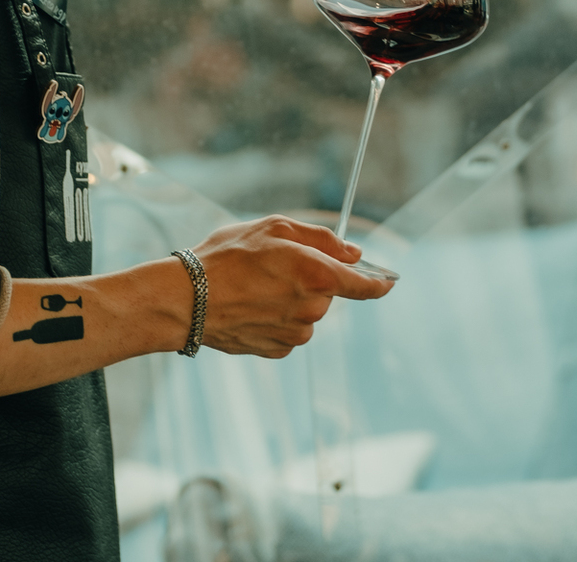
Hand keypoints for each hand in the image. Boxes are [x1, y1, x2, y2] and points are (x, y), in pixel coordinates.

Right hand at [189, 215, 395, 357]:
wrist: (187, 299)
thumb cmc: (227, 256)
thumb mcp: (275, 228)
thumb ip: (322, 239)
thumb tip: (353, 253)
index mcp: (318, 276)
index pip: (365, 286)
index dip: (380, 283)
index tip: (389, 281)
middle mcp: (312, 309)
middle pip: (327, 293)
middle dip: (310, 279)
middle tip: (275, 266)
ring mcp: (295, 334)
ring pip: (307, 314)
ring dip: (292, 300)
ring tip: (255, 287)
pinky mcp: (277, 350)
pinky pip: (288, 332)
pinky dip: (276, 319)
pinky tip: (251, 307)